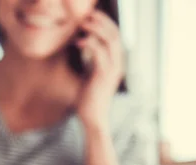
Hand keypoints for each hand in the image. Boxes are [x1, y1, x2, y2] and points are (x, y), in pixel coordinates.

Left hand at [76, 10, 124, 132]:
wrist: (93, 118)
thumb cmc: (89, 98)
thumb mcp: (91, 73)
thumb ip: (91, 59)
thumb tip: (84, 44)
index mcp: (116, 62)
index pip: (115, 36)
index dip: (105, 22)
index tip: (90, 15)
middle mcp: (118, 64)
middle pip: (115, 34)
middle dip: (101, 21)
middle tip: (86, 14)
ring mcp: (113, 70)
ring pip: (110, 41)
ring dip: (95, 29)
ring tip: (82, 24)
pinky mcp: (104, 76)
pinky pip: (100, 54)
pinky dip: (90, 44)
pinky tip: (78, 41)